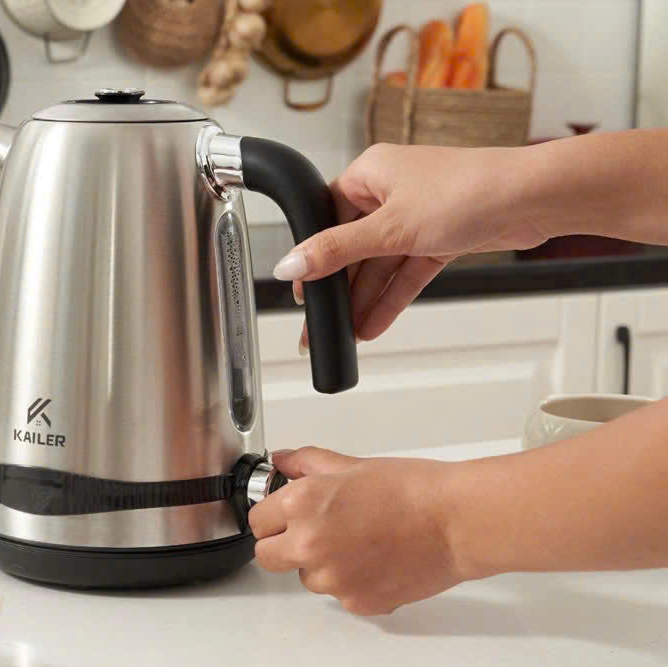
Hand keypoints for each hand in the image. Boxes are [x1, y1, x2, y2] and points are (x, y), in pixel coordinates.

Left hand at [247, 447, 474, 614]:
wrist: (457, 521)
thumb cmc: (414, 490)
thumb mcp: (351, 466)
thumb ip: (307, 465)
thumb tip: (284, 462)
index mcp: (302, 506)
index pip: (258, 522)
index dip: (272, 516)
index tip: (284, 516)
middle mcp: (310, 545)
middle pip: (268, 557)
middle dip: (284, 544)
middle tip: (314, 532)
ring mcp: (333, 579)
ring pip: (306, 578)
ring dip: (320, 565)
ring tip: (358, 543)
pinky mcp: (357, 602)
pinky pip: (340, 594)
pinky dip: (353, 583)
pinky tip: (377, 561)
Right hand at [273, 143, 549, 346]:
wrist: (534, 197)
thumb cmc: (468, 189)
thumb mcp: (389, 228)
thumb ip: (336, 251)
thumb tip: (290, 263)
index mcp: (369, 173)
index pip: (325, 220)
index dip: (312, 259)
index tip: (302, 292)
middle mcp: (390, 191)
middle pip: (353, 248)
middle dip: (340, 289)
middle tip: (321, 325)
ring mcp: (417, 214)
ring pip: (381, 264)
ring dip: (366, 299)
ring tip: (348, 334)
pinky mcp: (440, 235)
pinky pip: (406, 271)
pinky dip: (392, 296)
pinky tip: (374, 323)